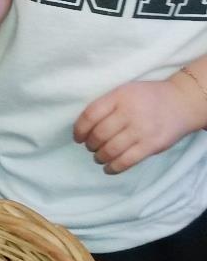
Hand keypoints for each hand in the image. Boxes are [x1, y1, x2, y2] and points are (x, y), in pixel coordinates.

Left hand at [74, 77, 202, 173]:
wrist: (182, 102)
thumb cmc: (147, 98)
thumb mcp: (124, 92)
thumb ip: (106, 106)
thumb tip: (83, 129)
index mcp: (119, 97)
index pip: (90, 115)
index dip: (79, 129)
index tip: (78, 137)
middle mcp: (130, 112)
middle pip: (99, 134)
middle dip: (90, 144)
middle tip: (91, 147)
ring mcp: (142, 129)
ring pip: (111, 150)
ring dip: (100, 157)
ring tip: (99, 157)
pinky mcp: (152, 145)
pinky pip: (127, 161)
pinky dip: (114, 167)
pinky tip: (109, 168)